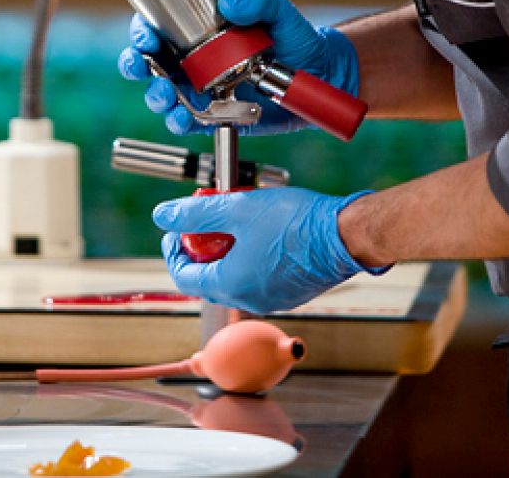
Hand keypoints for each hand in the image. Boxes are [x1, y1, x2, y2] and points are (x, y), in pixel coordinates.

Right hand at [117, 0, 359, 134]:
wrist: (320, 76)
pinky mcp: (214, 116)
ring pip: (162, 95)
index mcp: (200, 32)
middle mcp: (194, 61)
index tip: (146, 37)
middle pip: (148, 63)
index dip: (143, 32)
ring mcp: (201, 90)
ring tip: (167, 96)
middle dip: (136, 65)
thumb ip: (258, 1)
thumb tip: (230, 2)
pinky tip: (184, 118)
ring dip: (156, 96)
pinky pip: (187, 122)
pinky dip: (180, 122)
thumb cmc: (295, 39)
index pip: (158, 28)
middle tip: (143, 66)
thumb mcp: (280, 13)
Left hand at [153, 187, 381, 312]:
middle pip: (208, 280)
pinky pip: (258, 280)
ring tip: (234, 223)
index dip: (173, 251)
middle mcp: (249, 299)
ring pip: (235, 279)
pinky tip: (260, 234)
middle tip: (204, 223)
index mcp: (231, 284)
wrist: (346, 235)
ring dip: (226, 254)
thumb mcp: (237, 208)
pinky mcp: (291, 294)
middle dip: (200, 251)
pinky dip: (249, 260)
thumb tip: (163, 215)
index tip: (176, 230)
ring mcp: (272, 299)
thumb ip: (195, 214)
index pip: (183, 276)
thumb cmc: (297, 222)